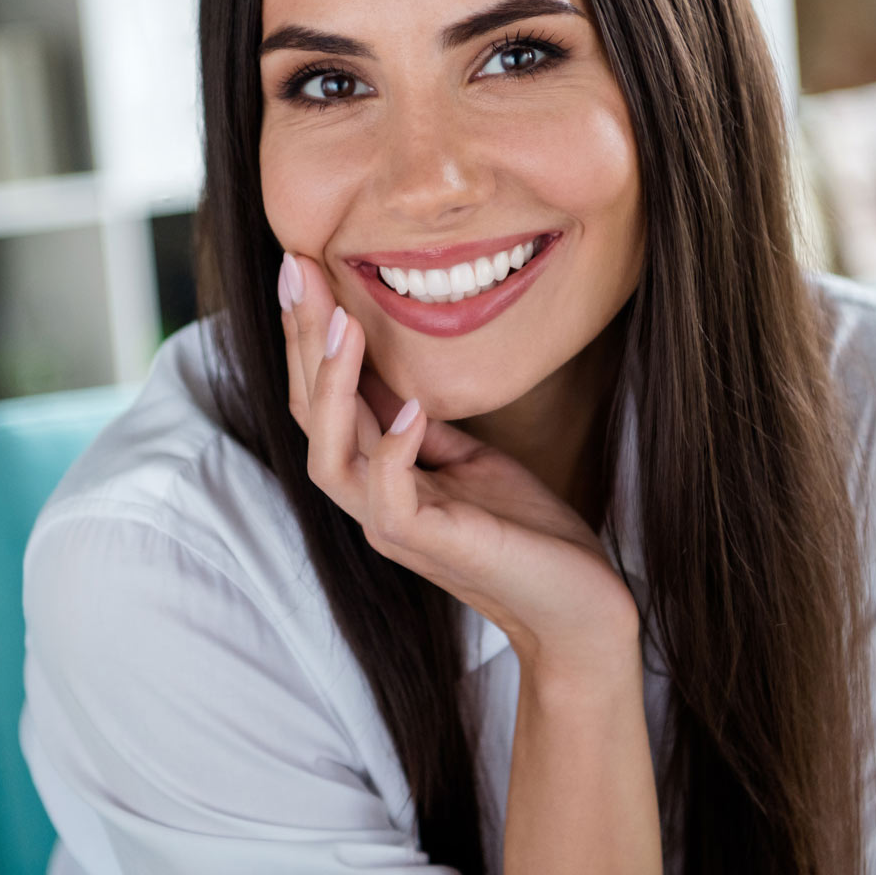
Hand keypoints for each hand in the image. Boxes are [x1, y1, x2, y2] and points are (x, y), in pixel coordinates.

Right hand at [277, 252, 639, 676]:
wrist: (578, 607)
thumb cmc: (527, 531)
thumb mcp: (467, 457)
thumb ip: (418, 423)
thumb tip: (386, 367)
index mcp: (377, 475)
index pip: (320, 399)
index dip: (308, 334)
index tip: (303, 266)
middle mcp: (371, 500)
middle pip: (308, 417)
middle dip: (301, 340)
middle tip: (297, 270)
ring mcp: (395, 528)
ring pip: (330, 456)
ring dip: (331, 387)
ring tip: (342, 324)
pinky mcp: (430, 547)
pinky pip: (388, 498)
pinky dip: (392, 449)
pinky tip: (410, 406)